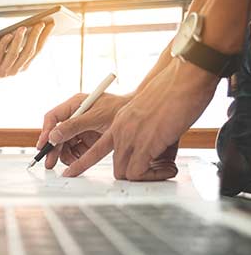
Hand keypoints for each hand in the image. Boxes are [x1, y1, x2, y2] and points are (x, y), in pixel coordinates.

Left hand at [0, 21, 53, 83]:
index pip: (37, 51)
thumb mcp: (9, 55)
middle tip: (40, 23)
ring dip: (20, 40)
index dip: (45, 37)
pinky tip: (8, 34)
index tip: (51, 24)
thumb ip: (19, 46)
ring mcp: (3, 70)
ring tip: (23, 27)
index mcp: (23, 66)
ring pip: (14, 54)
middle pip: (28, 52)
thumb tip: (29, 27)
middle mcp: (15, 70)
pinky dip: (4, 43)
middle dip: (35, 37)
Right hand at [37, 92, 131, 168]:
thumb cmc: (121, 109)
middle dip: (54, 149)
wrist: (140, 117)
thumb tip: (53, 136)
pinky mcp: (87, 139)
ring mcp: (81, 128)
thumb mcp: (96, 117)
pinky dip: (75, 157)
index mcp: (75, 105)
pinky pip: (75, 150)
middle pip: (57, 134)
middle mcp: (75, 116)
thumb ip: (73, 126)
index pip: (53, 118)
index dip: (46, 132)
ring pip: (65, 144)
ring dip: (65, 155)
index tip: (43, 145)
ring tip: (71, 163)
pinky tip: (78, 161)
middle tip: (50, 162)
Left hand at [63, 58, 218, 179]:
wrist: (183, 78)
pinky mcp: (145, 143)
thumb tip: (150, 144)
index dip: (82, 162)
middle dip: (129, 175)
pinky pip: (138, 172)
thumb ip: (141, 127)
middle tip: (150, 174)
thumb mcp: (146, 110)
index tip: (72, 171)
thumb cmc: (173, 92)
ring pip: (124, 172)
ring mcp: (131, 137)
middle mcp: (120, 130)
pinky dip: (151, 176)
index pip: (94, 147)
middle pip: (115, 166)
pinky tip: (166, 170)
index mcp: (119, 122)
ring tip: (162, 170)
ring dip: (143, 176)